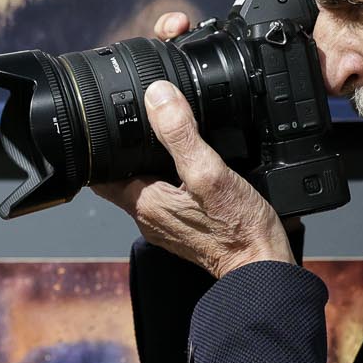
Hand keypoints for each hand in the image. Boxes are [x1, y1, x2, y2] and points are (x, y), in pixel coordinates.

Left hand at [92, 15, 294, 278]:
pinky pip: (169, 196)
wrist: (263, 266)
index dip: (101, 146)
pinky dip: (173, 178)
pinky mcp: (186, 227)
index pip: (99, 173)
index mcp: (144, 202)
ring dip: (153, 164)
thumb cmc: (238, 229)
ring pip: (146, 185)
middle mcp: (148, 216)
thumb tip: (157, 96)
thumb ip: (180, 134)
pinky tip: (194, 167)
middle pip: (123, 176)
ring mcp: (166, 224)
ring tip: (170, 139)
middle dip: (129, 151)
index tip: (112, 122)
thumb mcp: (208, 171)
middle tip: (145, 124)